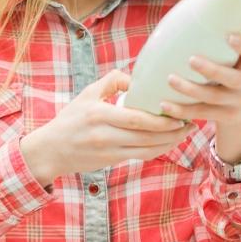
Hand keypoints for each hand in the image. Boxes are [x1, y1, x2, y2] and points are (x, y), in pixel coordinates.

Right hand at [20, 69, 194, 185]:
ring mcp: (108, 150)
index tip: (178, 109)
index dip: (161, 118)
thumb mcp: (87, 94)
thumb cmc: (70, 119)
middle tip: (189, 122)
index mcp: (98, 114)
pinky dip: (158, 150)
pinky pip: (140, 156)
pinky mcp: (111, 161)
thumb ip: (112, 81)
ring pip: (147, 149)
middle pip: (146, 135)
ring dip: (169, 142)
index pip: (137, 118)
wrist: (51, 150)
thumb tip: (138, 79)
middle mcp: (104, 134)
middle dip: (172, 130)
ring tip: (185, 132)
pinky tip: (169, 142)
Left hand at [159, 9, 240, 160]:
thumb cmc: (236, 74)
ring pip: (211, 97)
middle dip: (211, 70)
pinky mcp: (224, 117)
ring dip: (189, 89)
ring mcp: (235, 103)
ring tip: (170, 79)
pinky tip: (164, 105)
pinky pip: (201, 113)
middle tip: (191, 60)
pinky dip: (181, 110)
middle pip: (230, 78)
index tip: (229, 37)